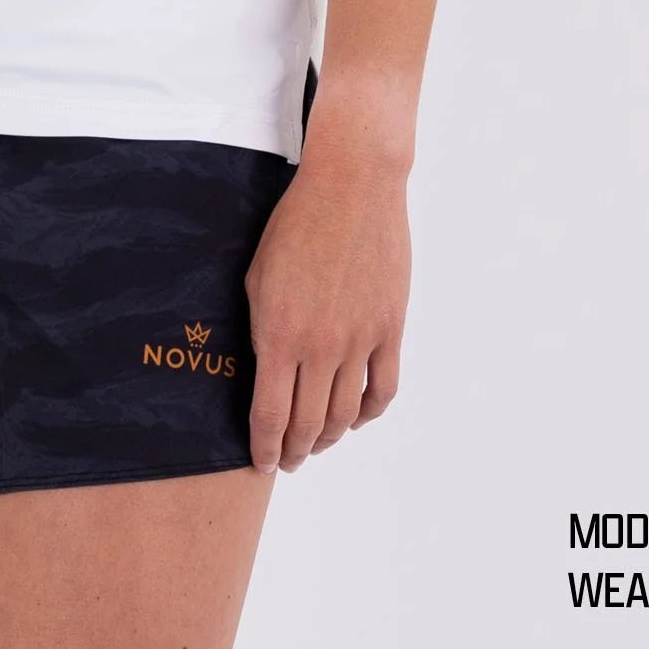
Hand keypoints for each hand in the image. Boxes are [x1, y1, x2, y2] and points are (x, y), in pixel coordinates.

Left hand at [243, 151, 410, 473]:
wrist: (351, 186)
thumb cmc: (295, 223)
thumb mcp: (258, 275)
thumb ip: (261, 329)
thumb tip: (263, 372)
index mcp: (280, 333)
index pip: (271, 416)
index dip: (265, 447)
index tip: (262, 462)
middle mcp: (321, 346)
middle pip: (309, 425)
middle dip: (295, 451)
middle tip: (288, 459)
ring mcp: (360, 339)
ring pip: (345, 415)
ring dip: (329, 437)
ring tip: (318, 442)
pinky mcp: (390, 328)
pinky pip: (383, 390)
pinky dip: (368, 413)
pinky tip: (355, 416)